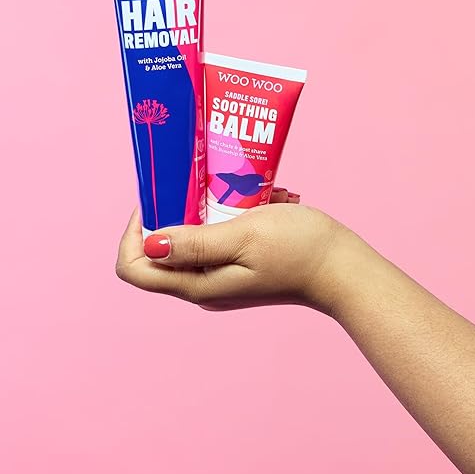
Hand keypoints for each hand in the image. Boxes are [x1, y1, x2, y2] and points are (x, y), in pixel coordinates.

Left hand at [115, 189, 355, 313]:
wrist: (342, 269)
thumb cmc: (298, 249)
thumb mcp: (243, 237)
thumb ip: (195, 243)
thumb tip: (149, 244)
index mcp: (196, 284)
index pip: (134, 268)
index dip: (133, 233)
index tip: (158, 200)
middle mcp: (201, 287)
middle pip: (158, 252)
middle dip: (171, 214)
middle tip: (196, 186)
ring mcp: (219, 279)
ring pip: (188, 241)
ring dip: (202, 211)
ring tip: (232, 192)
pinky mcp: (236, 269)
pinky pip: (213, 240)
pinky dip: (223, 217)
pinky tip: (253, 202)